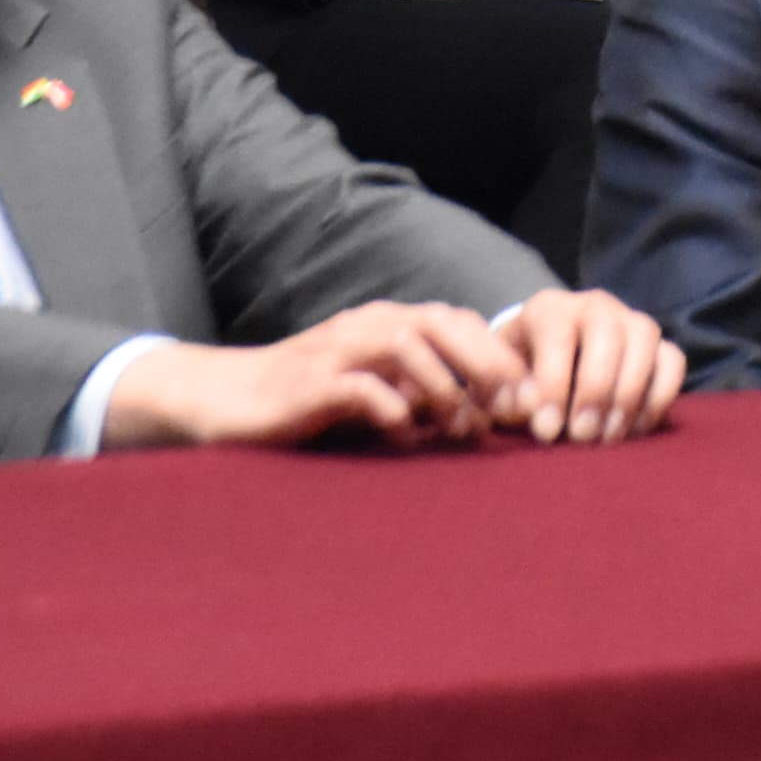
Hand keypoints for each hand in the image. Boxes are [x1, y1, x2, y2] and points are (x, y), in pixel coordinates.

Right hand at [100, 301, 529, 448]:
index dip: (499, 356)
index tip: (531, 399)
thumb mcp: (374, 391)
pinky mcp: (314, 381)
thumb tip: (482, 420)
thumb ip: (421, 395)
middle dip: (487, 362)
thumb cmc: (311, 400)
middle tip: (517, 407)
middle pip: (443, 323)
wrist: (228, 398)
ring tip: (467, 430)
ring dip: (447, 388)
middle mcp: (369, 324)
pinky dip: (393, 410)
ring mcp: (340, 348)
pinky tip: (406, 438)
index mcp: (388, 322)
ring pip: (409, 346)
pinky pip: (365, 387)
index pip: (458, 322)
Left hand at [496, 286, 685, 444]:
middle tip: (581, 437)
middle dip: (595, 392)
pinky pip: (673, 361)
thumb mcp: (501, 381)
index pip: (557, 335)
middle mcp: (594, 305)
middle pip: (606, 336)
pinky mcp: (659, 345)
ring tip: (607, 437)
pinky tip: (635, 429)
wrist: (546, 363)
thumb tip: (527, 409)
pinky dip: (659, 397)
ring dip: (628, 395)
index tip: (546, 432)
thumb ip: (504, 395)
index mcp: (549, 309)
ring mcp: (631, 320)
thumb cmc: (521, 376)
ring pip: (644, 341)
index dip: (553, 385)